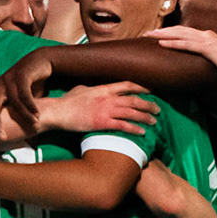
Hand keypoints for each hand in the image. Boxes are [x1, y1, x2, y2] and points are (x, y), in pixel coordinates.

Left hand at [0, 52, 53, 139]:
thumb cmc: (29, 83)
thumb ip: (12, 112)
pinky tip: (38, 115)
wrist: (42, 60)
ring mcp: (10, 79)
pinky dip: (32, 106)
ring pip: (14, 102)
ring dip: (25, 115)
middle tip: (1, 138)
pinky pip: (25, 95)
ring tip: (34, 125)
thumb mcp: (18, 98)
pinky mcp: (22, 74)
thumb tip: (8, 133)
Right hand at [39, 83, 157, 135]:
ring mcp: (106, 110)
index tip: (152, 90)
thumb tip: (90, 88)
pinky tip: (142, 132)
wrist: (58, 112)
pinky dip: (134, 128)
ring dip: (145, 117)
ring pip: (132, 112)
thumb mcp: (80, 89)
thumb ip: (90, 88)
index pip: (128, 85)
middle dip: (148, 104)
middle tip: (158, 109)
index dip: (142, 87)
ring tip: (154, 121)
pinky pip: (123, 125)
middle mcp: (108, 98)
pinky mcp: (102, 123)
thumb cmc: (67, 102)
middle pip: (134, 99)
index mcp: (104, 88)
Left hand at [150, 25, 216, 80]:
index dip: (171, 34)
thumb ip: (213, 57)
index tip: (158, 36)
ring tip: (149, 35)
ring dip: (163, 34)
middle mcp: (206, 35)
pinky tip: (162, 43)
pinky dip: (174, 43)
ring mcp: (207, 41)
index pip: (186, 33)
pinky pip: (187, 44)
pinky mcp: (208, 48)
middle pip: (179, 31)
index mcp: (208, 38)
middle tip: (147, 33)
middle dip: (162, 31)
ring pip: (180, 35)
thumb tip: (208, 62)